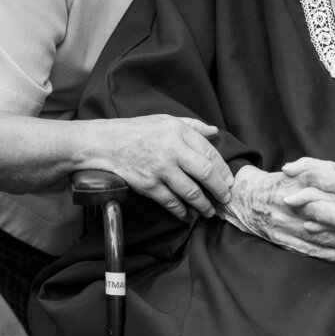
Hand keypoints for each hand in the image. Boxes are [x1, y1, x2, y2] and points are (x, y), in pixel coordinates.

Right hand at [85, 114, 232, 221]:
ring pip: (190, 192)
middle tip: (226, 199)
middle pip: (206, 173)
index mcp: (179, 132)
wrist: (104, 143)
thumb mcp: (165, 120)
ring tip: (210, 211)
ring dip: (203, 205)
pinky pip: (171, 202)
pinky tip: (188, 215)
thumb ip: (192, 126)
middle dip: (220, 190)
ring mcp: (160, 169)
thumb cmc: (137, 130)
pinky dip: (182, 211)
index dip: (224, 170)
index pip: (210, 153)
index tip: (230, 181)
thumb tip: (214, 131)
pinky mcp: (148, 185)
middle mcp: (172, 150)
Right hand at [222, 165, 334, 261]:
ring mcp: (285, 222)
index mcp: (297, 178)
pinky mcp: (281, 238)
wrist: (244, 198)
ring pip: (319, 234)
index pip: (327, 180)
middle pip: (323, 210)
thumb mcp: (299, 170)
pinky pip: (308, 249)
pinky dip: (328, 254)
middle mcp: (292, 200)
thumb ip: (324, 174)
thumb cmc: (281, 183)